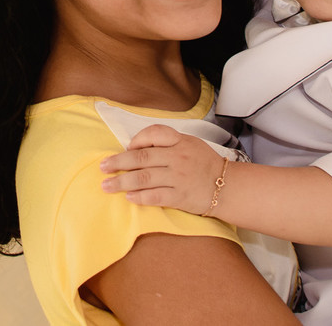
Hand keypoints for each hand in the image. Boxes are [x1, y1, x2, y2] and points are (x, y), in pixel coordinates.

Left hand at [99, 125, 226, 214]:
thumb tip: (136, 148)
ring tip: (107, 185)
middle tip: (102, 167)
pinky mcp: (181, 197)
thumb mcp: (190, 144)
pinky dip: (141, 197)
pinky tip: (129, 197)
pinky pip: (156, 196)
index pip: (154, 133)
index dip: (137, 140)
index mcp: (180, 141)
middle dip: (118, 162)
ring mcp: (179, 177)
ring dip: (122, 182)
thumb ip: (167, 143)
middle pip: (142, 158)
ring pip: (144, 178)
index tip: (126, 148)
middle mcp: (178, 157)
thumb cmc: (204, 164)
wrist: (228, 187)